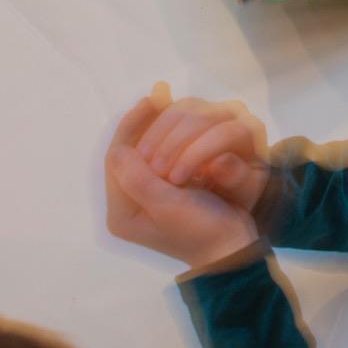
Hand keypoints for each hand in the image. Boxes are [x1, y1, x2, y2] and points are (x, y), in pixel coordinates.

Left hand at [103, 97, 260, 267]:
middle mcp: (128, 205)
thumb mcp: (167, 205)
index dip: (131, 126)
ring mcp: (146, 200)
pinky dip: (169, 140)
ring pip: (143, 152)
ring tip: (168, 111)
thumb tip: (118, 150)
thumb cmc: (200, 229)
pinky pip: (159, 157)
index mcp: (122, 213)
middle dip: (143, 125)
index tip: (149, 100)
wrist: (231, 249)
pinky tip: (180, 124)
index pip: (116, 159)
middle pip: (127, 153)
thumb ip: (138, 178)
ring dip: (156, 132)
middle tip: (159, 98)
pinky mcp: (164, 194)